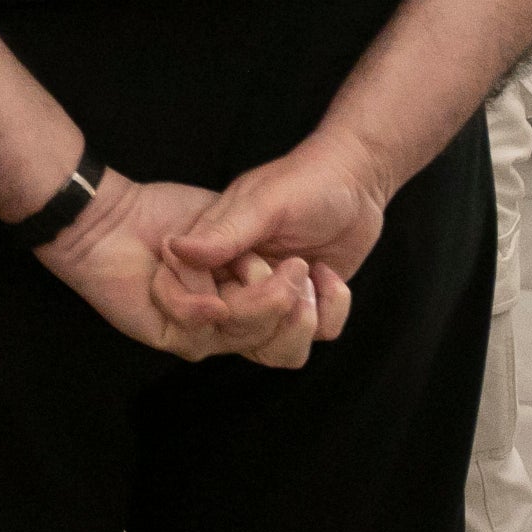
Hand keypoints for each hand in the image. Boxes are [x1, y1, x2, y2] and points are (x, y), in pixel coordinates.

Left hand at [37, 172, 326, 366]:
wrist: (112, 216)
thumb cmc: (169, 212)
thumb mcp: (235, 224)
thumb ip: (268, 253)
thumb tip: (306, 273)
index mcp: (252, 297)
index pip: (300, 327)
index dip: (321, 309)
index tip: (325, 272)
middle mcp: (232, 321)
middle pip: (284, 346)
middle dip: (294, 308)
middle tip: (297, 268)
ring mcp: (204, 332)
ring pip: (251, 339)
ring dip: (260, 302)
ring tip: (257, 264)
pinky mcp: (172, 334)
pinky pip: (203, 331)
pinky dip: (208, 308)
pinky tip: (213, 293)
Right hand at [165, 131, 389, 332]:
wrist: (357, 181)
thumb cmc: (306, 181)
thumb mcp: (264, 204)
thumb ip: (223, 233)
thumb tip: (175, 248)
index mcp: (215, 252)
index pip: (199, 301)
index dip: (228, 303)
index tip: (260, 272)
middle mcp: (237, 281)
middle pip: (239, 333)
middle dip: (274, 307)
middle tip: (297, 265)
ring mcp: (271, 298)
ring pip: (274, 350)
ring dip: (303, 320)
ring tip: (315, 277)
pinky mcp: (305, 308)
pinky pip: (314, 338)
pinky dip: (331, 312)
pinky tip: (330, 275)